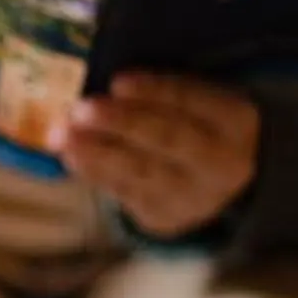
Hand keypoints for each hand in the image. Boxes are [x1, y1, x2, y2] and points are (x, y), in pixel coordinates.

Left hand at [51, 72, 259, 238]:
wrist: (214, 184)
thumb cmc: (194, 124)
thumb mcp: (198, 101)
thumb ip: (163, 90)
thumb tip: (107, 82)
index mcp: (235, 120)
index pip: (195, 101)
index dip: (156, 91)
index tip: (118, 81)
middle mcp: (220, 161)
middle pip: (168, 138)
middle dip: (123, 122)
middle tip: (82, 109)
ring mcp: (192, 194)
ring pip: (142, 170)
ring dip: (96, 151)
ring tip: (62, 134)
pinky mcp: (164, 216)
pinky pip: (126, 192)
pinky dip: (95, 172)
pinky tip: (71, 155)